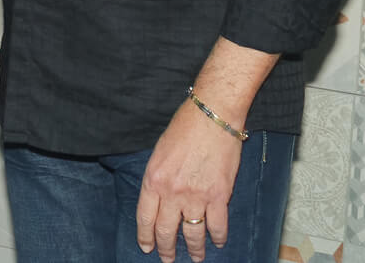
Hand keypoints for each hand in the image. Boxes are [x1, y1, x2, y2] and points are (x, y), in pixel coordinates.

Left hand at [137, 102, 239, 259]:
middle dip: (166, 249)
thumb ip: (158, 178)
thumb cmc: (184, 128)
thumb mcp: (159, 152)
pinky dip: (218, 237)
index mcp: (153, 180)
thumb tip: (159, 200)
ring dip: (194, 250)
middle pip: (166, 230)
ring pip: (192, 234)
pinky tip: (218, 242)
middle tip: (168, 259)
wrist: (212, 116)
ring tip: (196, 258)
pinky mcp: (218, 196)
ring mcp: (196, 196)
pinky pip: (217, 225)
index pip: (145, 218)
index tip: (147, 247)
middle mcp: (172, 192)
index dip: (146, 236)